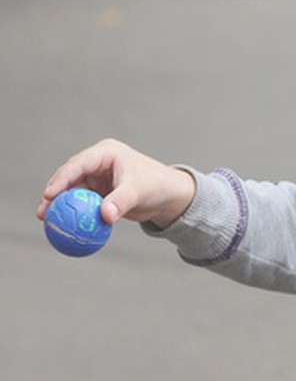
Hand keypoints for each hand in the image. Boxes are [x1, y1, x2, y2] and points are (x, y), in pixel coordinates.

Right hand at [36, 139, 195, 229]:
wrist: (168, 196)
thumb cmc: (156, 186)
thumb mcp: (138, 191)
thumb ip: (121, 201)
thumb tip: (105, 215)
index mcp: (106, 153)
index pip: (79, 163)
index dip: (62, 178)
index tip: (50, 194)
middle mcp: (98, 163)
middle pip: (70, 177)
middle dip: (54, 193)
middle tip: (43, 211)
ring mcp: (97, 178)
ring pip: (73, 190)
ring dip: (60, 205)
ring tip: (45, 220)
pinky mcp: (99, 192)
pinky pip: (82, 202)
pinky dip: (73, 213)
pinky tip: (62, 227)